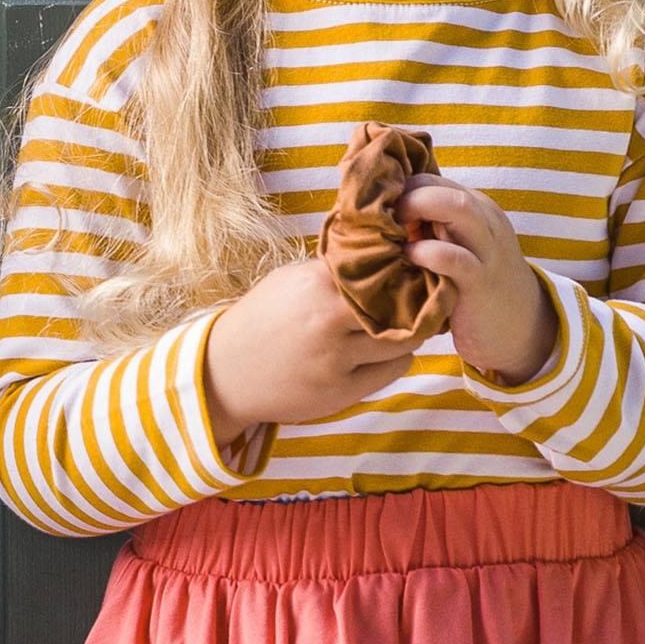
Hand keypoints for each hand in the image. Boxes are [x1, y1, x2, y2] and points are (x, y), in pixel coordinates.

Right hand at [202, 255, 424, 438]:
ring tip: (400, 327)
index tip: (410, 269)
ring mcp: (335, 358)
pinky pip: (392, 370)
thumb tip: (385, 252)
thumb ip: (334, 269)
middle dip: (416, 301)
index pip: (385, 268)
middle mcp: (329, 319)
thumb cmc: (260, 320)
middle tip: (421, 298)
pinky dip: (395, 360)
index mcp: (317, 283)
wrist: (223, 374)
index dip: (403, 268)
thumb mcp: (291, 280)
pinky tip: (381, 353)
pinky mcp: (340, 391)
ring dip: (409, 333)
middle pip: (404, 304)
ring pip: (406, 340)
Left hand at [401, 180, 557, 385]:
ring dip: (417, 211)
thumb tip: (381, 220)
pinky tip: (409, 258)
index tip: (378, 215)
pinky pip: (453, 256)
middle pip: (442, 187)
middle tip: (381, 223)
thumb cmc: (474, 286)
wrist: (519, 326)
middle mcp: (484, 220)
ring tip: (394, 232)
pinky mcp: (480, 280)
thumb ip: (431, 229)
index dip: (400, 192)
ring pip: (456, 208)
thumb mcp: (457, 247)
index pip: (432, 180)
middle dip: (406, 197)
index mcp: (475, 208)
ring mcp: (486, 248)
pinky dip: (426, 252)